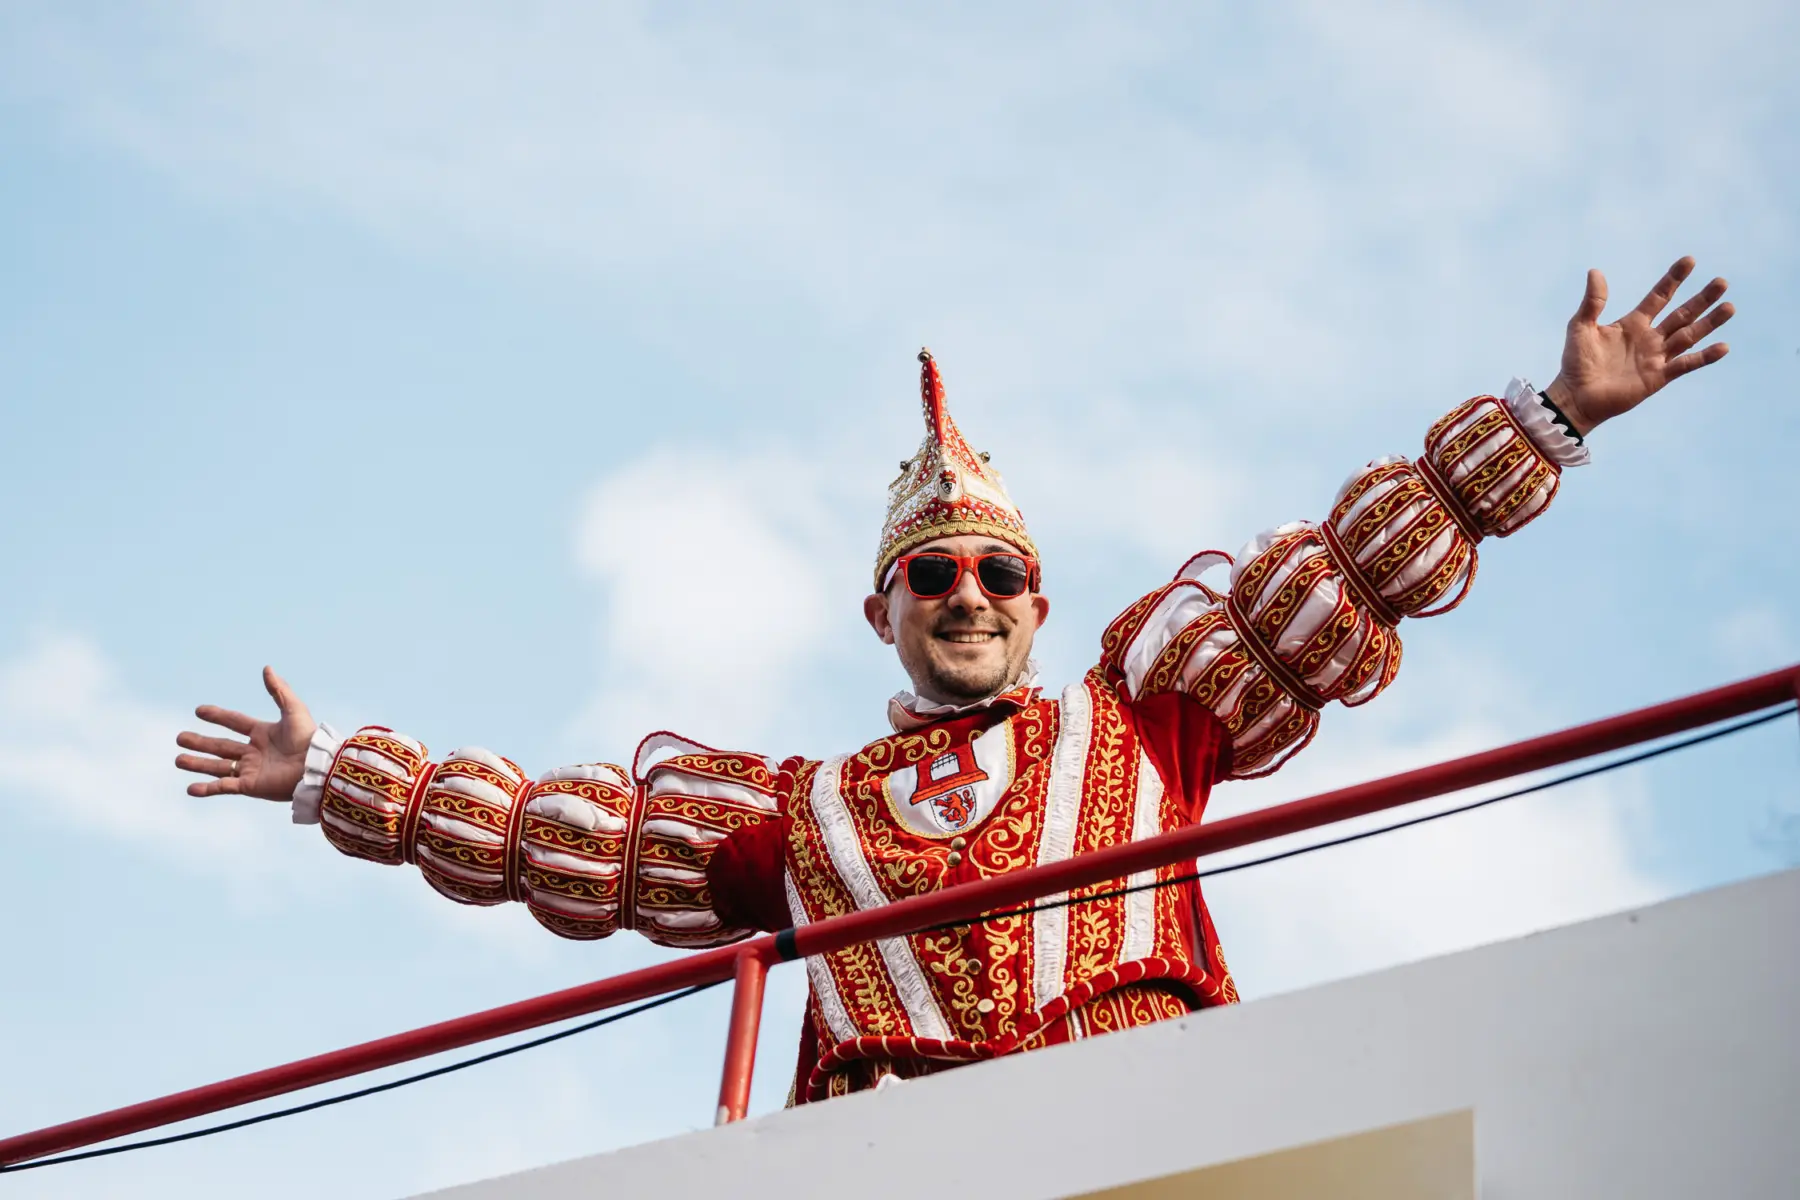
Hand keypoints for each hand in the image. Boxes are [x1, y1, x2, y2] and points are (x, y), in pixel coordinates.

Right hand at [175, 667, 317, 800]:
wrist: (315, 766)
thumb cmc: (308, 738)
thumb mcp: (293, 710)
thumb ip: (279, 690)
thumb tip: (266, 668)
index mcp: (263, 733)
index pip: (235, 722)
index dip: (218, 716)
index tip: (199, 710)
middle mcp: (254, 752)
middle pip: (220, 746)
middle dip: (200, 743)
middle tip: (179, 738)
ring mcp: (251, 770)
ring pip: (218, 766)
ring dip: (197, 764)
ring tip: (178, 760)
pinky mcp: (250, 787)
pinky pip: (224, 787)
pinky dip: (208, 788)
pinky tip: (190, 788)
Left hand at [1544, 256, 1732, 435]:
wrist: (1575, 396)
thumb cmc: (1575, 362)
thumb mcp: (1581, 326)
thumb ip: (1592, 302)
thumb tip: (1594, 272)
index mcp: (1633, 323)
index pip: (1659, 296)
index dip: (1673, 279)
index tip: (1689, 260)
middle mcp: (1649, 338)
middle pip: (1682, 314)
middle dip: (1702, 299)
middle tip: (1722, 282)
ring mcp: (1656, 357)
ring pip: (1689, 336)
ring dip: (1709, 323)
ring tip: (1729, 307)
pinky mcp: (1658, 377)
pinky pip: (1686, 364)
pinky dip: (1704, 357)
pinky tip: (1723, 346)